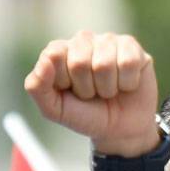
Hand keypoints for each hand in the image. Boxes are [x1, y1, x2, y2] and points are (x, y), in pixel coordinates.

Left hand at [25, 31, 158, 156]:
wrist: (118, 130)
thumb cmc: (84, 115)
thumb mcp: (54, 109)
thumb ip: (37, 87)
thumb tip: (46, 60)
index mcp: (58, 51)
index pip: (54, 55)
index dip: (63, 81)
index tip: (69, 91)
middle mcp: (82, 40)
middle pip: (79, 62)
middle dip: (86, 88)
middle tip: (90, 94)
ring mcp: (108, 41)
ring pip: (104, 64)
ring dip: (107, 88)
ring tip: (107, 91)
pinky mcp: (132, 47)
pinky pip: (128, 62)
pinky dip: (126, 83)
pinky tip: (125, 84)